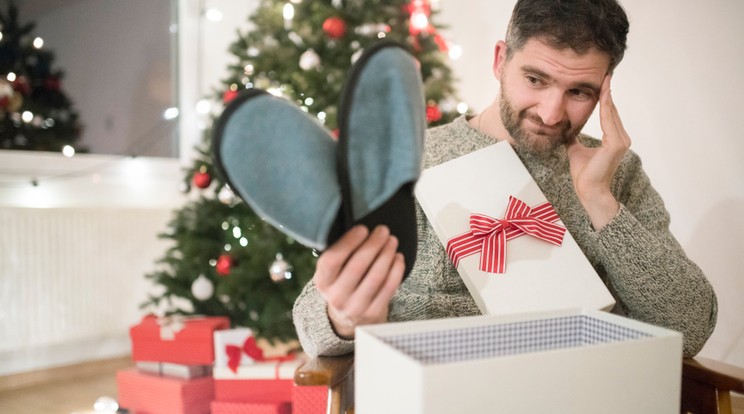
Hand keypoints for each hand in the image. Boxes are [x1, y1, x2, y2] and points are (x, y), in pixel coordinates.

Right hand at [313, 225, 404, 338]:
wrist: (349, 318)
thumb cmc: (342, 283)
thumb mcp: (332, 272)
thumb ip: (340, 253)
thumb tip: (361, 228)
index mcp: (322, 282)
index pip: (332, 260)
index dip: (348, 242)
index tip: (362, 228)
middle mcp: (336, 297)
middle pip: (357, 266)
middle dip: (373, 245)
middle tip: (383, 230)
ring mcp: (355, 307)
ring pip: (376, 277)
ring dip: (386, 255)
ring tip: (392, 241)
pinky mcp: (373, 313)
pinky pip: (388, 288)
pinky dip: (396, 270)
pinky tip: (398, 257)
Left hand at [566, 74, 630, 228]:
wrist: (588, 190)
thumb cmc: (584, 174)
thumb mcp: (575, 150)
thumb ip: (573, 138)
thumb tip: (565, 129)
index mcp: (613, 139)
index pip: (608, 114)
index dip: (604, 97)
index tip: (602, 82)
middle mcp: (620, 138)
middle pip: (612, 110)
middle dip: (608, 91)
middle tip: (606, 73)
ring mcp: (620, 141)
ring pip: (611, 113)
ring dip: (608, 96)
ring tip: (605, 79)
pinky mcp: (616, 145)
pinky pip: (609, 121)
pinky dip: (606, 107)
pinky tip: (603, 95)